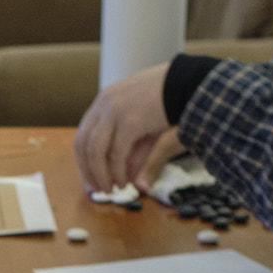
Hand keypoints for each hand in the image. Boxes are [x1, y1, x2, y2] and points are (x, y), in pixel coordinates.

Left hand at [74, 64, 174, 194]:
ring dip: (100, 175)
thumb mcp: (145, 127)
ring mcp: (115, 111)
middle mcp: (104, 103)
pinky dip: (117, 172)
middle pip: (83, 144)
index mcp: (105, 100)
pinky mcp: (130, 121)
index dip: (84, 161)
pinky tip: (123, 183)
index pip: (83, 135)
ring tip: (110, 190)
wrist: (189, 82)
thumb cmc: (170, 102)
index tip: (90, 178)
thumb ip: (134, 152)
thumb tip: (125, 179)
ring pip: (96, 151)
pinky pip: (116, 154)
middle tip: (98, 189)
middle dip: (88, 171)